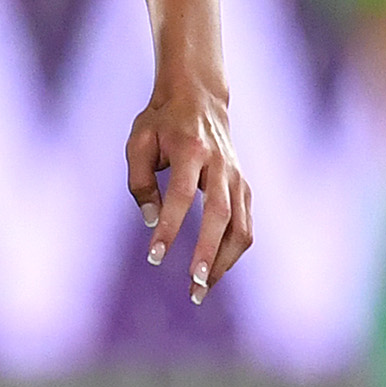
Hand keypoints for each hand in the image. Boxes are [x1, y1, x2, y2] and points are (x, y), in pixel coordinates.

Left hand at [125, 80, 252, 302]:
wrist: (200, 97)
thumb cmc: (162, 122)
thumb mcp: (139, 141)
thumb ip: (140, 181)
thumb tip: (152, 221)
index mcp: (191, 149)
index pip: (181, 195)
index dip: (170, 227)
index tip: (155, 257)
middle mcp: (221, 164)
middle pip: (220, 214)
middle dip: (209, 252)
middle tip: (194, 285)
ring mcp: (238, 176)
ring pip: (241, 225)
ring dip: (225, 261)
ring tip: (202, 289)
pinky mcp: (245, 186)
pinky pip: (245, 225)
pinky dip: (233, 251)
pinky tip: (214, 270)